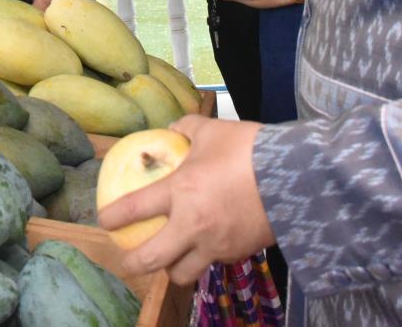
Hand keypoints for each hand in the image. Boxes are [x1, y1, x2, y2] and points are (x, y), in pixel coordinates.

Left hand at [97, 115, 273, 285]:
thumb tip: (174, 128)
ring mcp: (216, 245)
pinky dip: (207, 258)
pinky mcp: (238, 253)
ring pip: (184, 273)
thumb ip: (188, 128)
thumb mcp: (213, 131)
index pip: (134, 209)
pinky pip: (214, 263)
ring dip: (173, 269)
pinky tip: (209, 245)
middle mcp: (192, 225)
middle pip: (152, 260)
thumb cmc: (249, 149)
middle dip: (134, 264)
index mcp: (180, 192)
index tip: (104, 221)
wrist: (296, 176)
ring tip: (171, 260)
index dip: (113, 217)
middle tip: (129, 261)